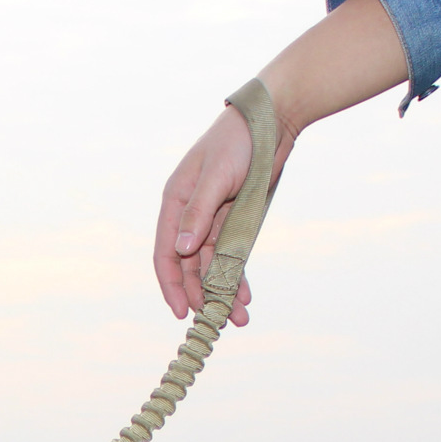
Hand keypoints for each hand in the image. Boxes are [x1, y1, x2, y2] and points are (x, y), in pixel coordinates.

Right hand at [152, 0, 405, 327]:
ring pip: (214, 266)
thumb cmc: (239, 140)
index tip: (181, 311)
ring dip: (223, 292)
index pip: (166, 253)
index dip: (171, 284)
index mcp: (176, 202)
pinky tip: (247, 298)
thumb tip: (181, 250)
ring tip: (239, 319)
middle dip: (201, 295)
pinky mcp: (237, 221)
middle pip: (190, 266)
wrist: (274, 118)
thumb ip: (198, 213)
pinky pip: (234, 257)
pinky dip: (239, 277)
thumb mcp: (216, 176)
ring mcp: (214, 221)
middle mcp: (191, 216)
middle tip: (216, 322)